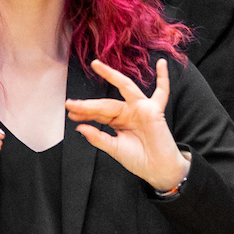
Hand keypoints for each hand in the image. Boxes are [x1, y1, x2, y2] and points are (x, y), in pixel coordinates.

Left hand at [65, 59, 190, 191]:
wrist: (157, 170)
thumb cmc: (139, 160)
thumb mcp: (114, 149)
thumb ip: (98, 138)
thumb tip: (80, 128)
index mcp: (118, 120)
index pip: (98, 113)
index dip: (84, 113)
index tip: (70, 113)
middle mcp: (128, 111)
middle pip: (106, 103)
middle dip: (89, 105)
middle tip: (71, 104)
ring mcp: (141, 108)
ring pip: (124, 88)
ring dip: (111, 75)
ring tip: (97, 65)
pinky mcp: (155, 110)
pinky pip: (162, 91)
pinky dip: (163, 77)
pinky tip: (161, 64)